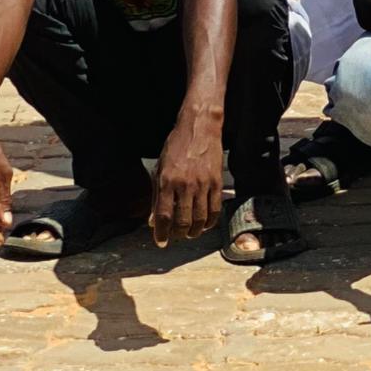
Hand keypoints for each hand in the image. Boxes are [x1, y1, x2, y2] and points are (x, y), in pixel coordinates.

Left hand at [149, 115, 225, 246]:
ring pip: (200, 218)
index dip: (161, 233)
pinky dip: (210, 221)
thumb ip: (157, 196)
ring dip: (194, 231)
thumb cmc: (176, 147)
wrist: (199, 128)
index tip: (161, 242)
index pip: (163, 216)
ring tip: (190, 233)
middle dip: (178, 234)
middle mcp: (184, 185)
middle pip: (183, 221)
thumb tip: (154, 220)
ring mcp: (202, 184)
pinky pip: (215, 209)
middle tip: (176, 236)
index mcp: (167, 182)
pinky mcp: (217, 182)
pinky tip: (205, 224)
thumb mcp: (159, 169)